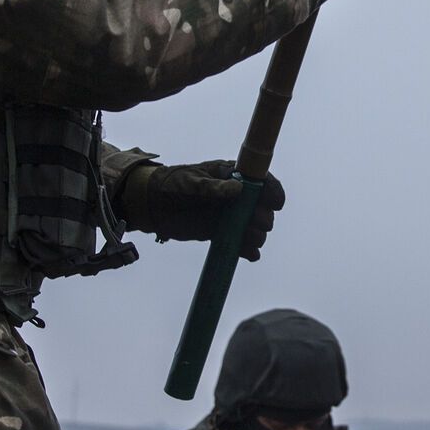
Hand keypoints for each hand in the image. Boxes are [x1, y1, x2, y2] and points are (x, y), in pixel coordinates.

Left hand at [119, 160, 283, 260]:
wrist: (152, 204)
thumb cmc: (171, 184)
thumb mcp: (190, 182)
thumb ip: (212, 187)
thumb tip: (238, 189)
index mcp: (232, 175)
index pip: (262, 181)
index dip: (273, 191)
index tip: (276, 203)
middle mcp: (236, 196)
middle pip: (262, 208)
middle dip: (264, 217)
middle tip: (257, 223)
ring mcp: (230, 216)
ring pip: (254, 228)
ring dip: (257, 235)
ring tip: (250, 239)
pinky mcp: (221, 233)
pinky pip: (241, 243)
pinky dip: (248, 251)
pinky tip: (250, 254)